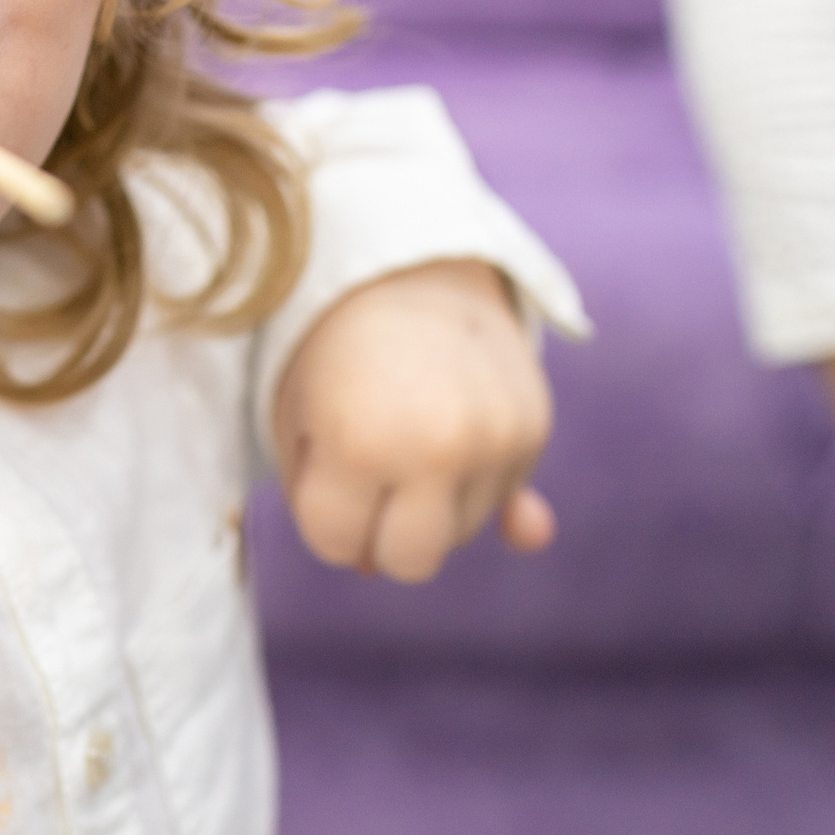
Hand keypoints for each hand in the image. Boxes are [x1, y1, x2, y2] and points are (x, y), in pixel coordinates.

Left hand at [271, 258, 555, 582]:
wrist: (405, 264)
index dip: (322, 513)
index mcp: (359, 443)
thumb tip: (382, 570)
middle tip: (366, 470)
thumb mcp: (301, 421)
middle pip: (408, 562)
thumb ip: (335, 509)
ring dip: (428, 504)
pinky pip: (502, 501)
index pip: (335, 544)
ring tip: (407, 425)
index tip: (321, 467)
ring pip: (457, 534)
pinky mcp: (534, 430)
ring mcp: (494, 441)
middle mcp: (436, 448)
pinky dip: (474, 481)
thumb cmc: (330, 349)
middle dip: (379, 534)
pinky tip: (451, 431)